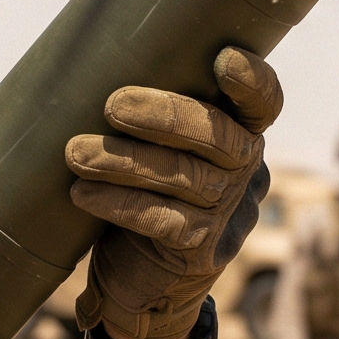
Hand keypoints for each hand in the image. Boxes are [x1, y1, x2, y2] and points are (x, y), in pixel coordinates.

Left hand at [66, 48, 282, 338]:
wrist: (140, 280)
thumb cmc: (142, 190)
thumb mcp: (155, 146)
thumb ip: (151, 112)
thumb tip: (91, 58)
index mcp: (240, 132)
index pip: (263, 103)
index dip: (253, 82)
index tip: (225, 58)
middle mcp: (246, 171)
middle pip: (218, 135)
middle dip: (165, 115)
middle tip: (112, 106)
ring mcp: (229, 214)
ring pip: (183, 177)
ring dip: (123, 161)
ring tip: (75, 152)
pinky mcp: (203, 251)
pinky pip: (161, 220)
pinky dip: (118, 203)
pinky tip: (82, 192)